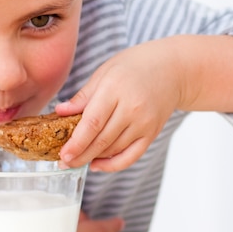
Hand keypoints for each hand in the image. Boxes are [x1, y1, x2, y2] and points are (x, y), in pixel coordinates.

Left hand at [58, 39, 180, 172]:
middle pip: (102, 140)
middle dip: (80, 155)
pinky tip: (97, 164)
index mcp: (114, 90)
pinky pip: (131, 156)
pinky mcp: (152, 133)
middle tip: (63, 162)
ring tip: (76, 160)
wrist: (172, 69)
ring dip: (93, 158)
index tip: (63, 154)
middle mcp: (131, 109)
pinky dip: (113, 164)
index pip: (92, 123)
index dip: (76, 142)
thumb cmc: (134, 67)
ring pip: (114, 149)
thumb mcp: (104, 73)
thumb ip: (83, 96)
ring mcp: (144, 123)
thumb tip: (60, 112)